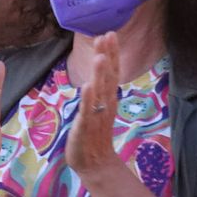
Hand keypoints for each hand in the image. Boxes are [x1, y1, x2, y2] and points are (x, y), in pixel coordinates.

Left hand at [66, 33, 121, 176]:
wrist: (95, 163)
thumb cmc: (93, 133)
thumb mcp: (97, 107)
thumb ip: (99, 88)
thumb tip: (99, 68)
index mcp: (107, 97)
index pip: (111, 71)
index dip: (111, 53)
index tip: (110, 33)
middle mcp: (105, 103)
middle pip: (109, 77)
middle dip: (108, 56)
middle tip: (108, 35)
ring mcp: (96, 115)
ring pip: (99, 91)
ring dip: (99, 74)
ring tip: (99, 56)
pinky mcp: (85, 127)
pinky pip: (87, 111)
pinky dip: (88, 98)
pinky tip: (88, 86)